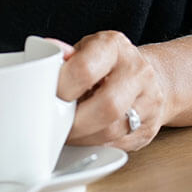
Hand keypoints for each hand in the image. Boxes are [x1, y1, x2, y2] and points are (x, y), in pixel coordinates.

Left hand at [56, 30, 167, 150]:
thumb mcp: (84, 50)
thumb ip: (65, 59)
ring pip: (113, 130)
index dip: (62, 88)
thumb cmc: (105, 62)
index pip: (85, 69)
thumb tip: (43, 59)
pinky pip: (118, 145)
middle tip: (56, 124)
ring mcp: (149, 101)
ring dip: (82, 137)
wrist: (145, 75)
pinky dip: (94, 145)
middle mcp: (137, 71)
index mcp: (113, 46)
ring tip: (66, 133)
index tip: (48, 97)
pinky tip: (83, 138)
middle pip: (106, 105)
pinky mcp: (149, 128)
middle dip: (74, 121)